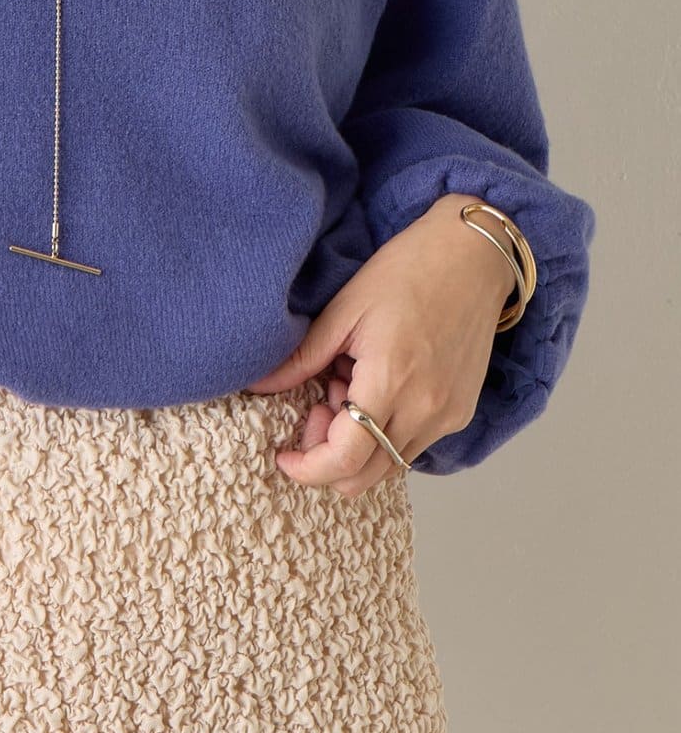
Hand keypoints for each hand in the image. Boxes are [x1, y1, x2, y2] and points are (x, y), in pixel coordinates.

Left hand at [244, 192, 518, 494]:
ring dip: (357, 444)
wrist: (472, 256)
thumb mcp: (343, 310)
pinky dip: (384, 433)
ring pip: (387, 465)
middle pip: (364, 477)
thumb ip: (302, 358)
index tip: (285, 455)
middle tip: (317, 407)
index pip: (345, 459)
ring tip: (349, 388)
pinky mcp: (461, 412)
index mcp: (391, 381)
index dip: (306, 468)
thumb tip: (260, 386)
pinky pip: (411, 446)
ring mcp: (448, 415)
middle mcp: (426, 409)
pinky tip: (378, 387)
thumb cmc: (407, 272)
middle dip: (327, 457)